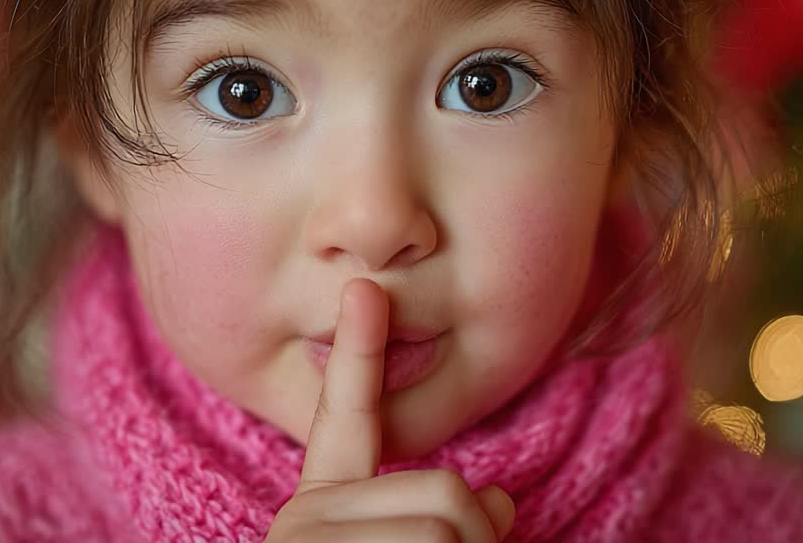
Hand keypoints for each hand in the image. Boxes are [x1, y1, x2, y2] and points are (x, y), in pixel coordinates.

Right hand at [265, 278, 514, 541]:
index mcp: (326, 505)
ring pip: (443, 528)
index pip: (347, 414)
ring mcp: (305, 540)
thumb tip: (499, 500)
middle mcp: (303, 516)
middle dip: (475, 537)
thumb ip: (445, 516)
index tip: (363, 286)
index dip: (360, 349)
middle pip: (444, 491)